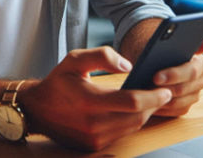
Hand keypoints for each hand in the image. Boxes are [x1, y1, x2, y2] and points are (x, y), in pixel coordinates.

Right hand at [20, 46, 172, 150]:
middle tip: (163, 92)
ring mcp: (94, 138)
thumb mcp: (74, 59)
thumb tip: (128, 66)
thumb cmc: (58, 82)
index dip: (152, 96)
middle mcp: (92, 123)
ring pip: (132, 127)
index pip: (131, 102)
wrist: (37, 110)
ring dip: (144, 114)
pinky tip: (134, 110)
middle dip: (153, 105)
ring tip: (150, 99)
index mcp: (88, 100)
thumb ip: (102, 56)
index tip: (165, 89)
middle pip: (136, 117)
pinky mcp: (94, 146)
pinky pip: (123, 134)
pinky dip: (132, 122)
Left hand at [150, 39, 202, 116]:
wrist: (154, 61)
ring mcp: (194, 95)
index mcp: (201, 63)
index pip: (191, 71)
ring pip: (178, 103)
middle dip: (164, 88)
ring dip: (161, 100)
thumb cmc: (162, 51)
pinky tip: (147, 103)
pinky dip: (161, 108)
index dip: (174, 75)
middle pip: (184, 89)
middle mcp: (200, 80)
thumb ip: (187, 43)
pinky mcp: (185, 106)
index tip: (156, 76)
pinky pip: (173, 111)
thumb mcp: (169, 43)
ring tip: (144, 96)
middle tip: (147, 88)